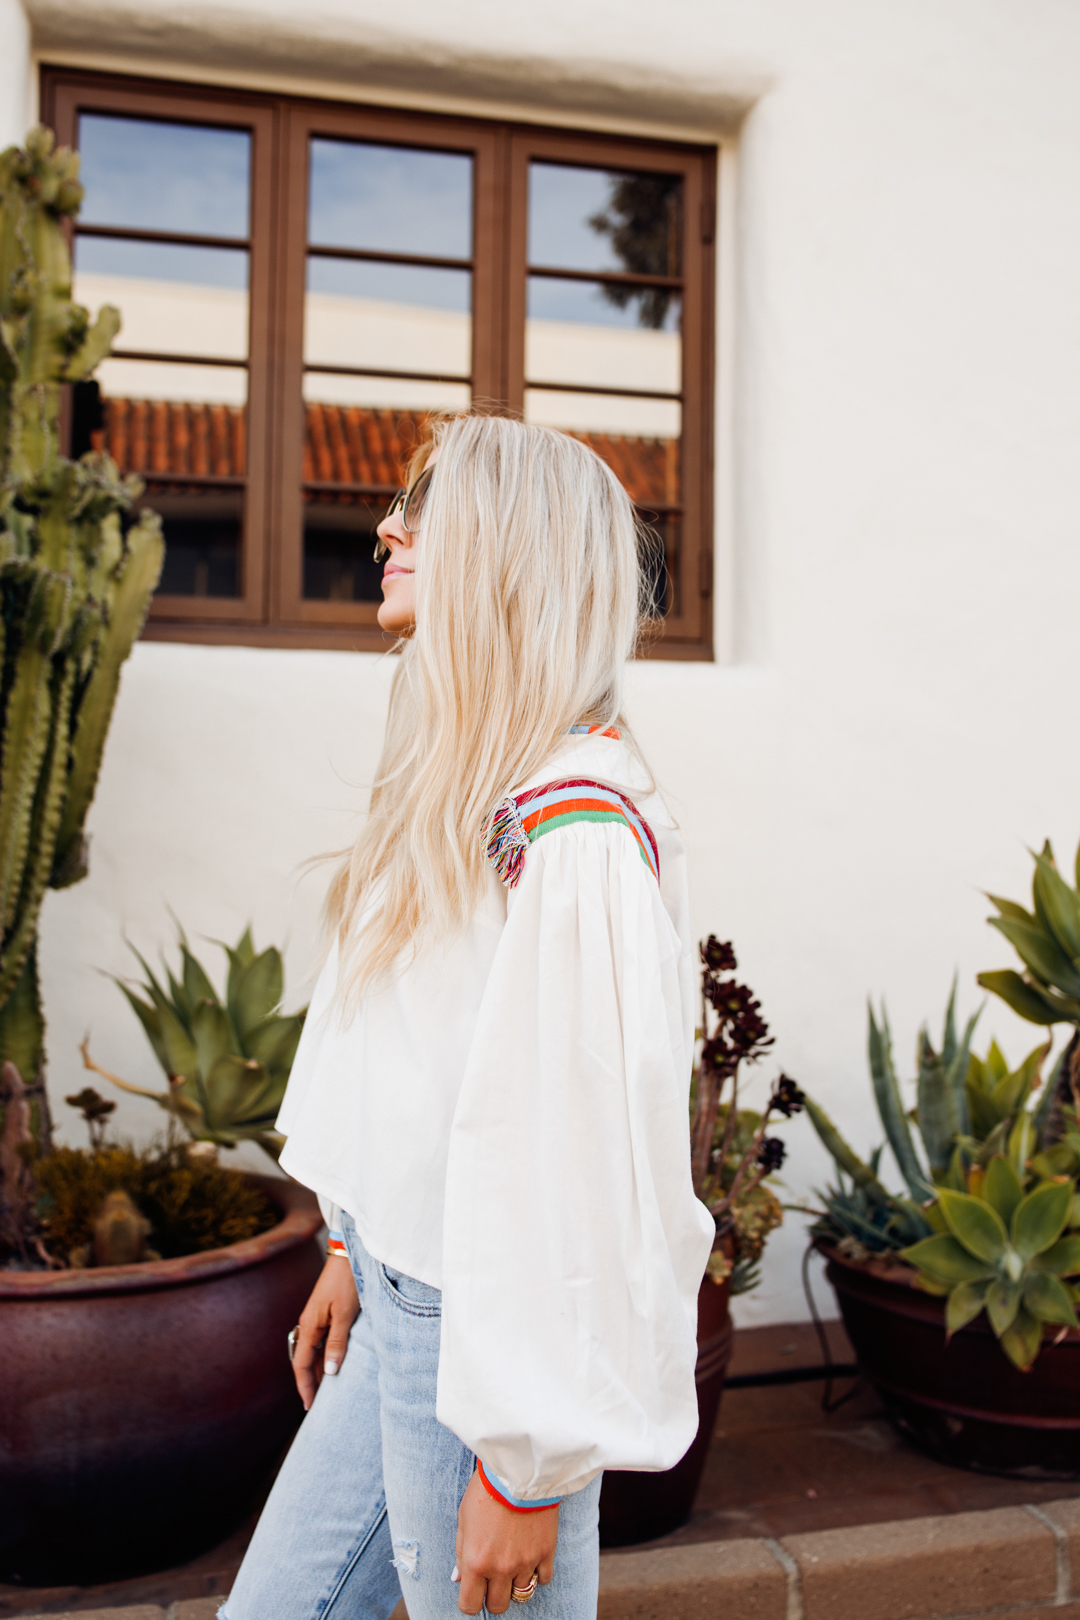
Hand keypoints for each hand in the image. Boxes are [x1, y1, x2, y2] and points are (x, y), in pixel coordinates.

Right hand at [291, 1255, 359, 1410]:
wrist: (349, 1254)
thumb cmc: (347, 1282)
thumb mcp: (345, 1315)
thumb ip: (337, 1343)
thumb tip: (329, 1372)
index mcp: (309, 1326)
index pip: (302, 1364)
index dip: (305, 1386)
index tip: (309, 1406)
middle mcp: (308, 1324)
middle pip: (305, 1360)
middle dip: (310, 1381)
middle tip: (319, 1404)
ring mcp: (316, 1318)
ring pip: (313, 1352)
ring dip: (318, 1369)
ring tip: (327, 1390)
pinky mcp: (325, 1313)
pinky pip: (321, 1341)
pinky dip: (326, 1355)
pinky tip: (334, 1363)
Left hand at [454, 1468, 557, 1614]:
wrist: (518, 1468)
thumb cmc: (486, 1490)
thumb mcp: (464, 1519)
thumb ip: (462, 1552)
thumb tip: (459, 1578)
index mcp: (476, 1561)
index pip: (470, 1606)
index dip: (470, 1600)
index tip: (473, 1590)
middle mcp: (500, 1568)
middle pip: (498, 1605)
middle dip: (493, 1595)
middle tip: (493, 1576)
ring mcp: (525, 1562)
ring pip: (521, 1594)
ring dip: (515, 1581)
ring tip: (512, 1559)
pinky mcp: (546, 1552)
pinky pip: (543, 1579)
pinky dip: (536, 1573)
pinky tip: (530, 1556)